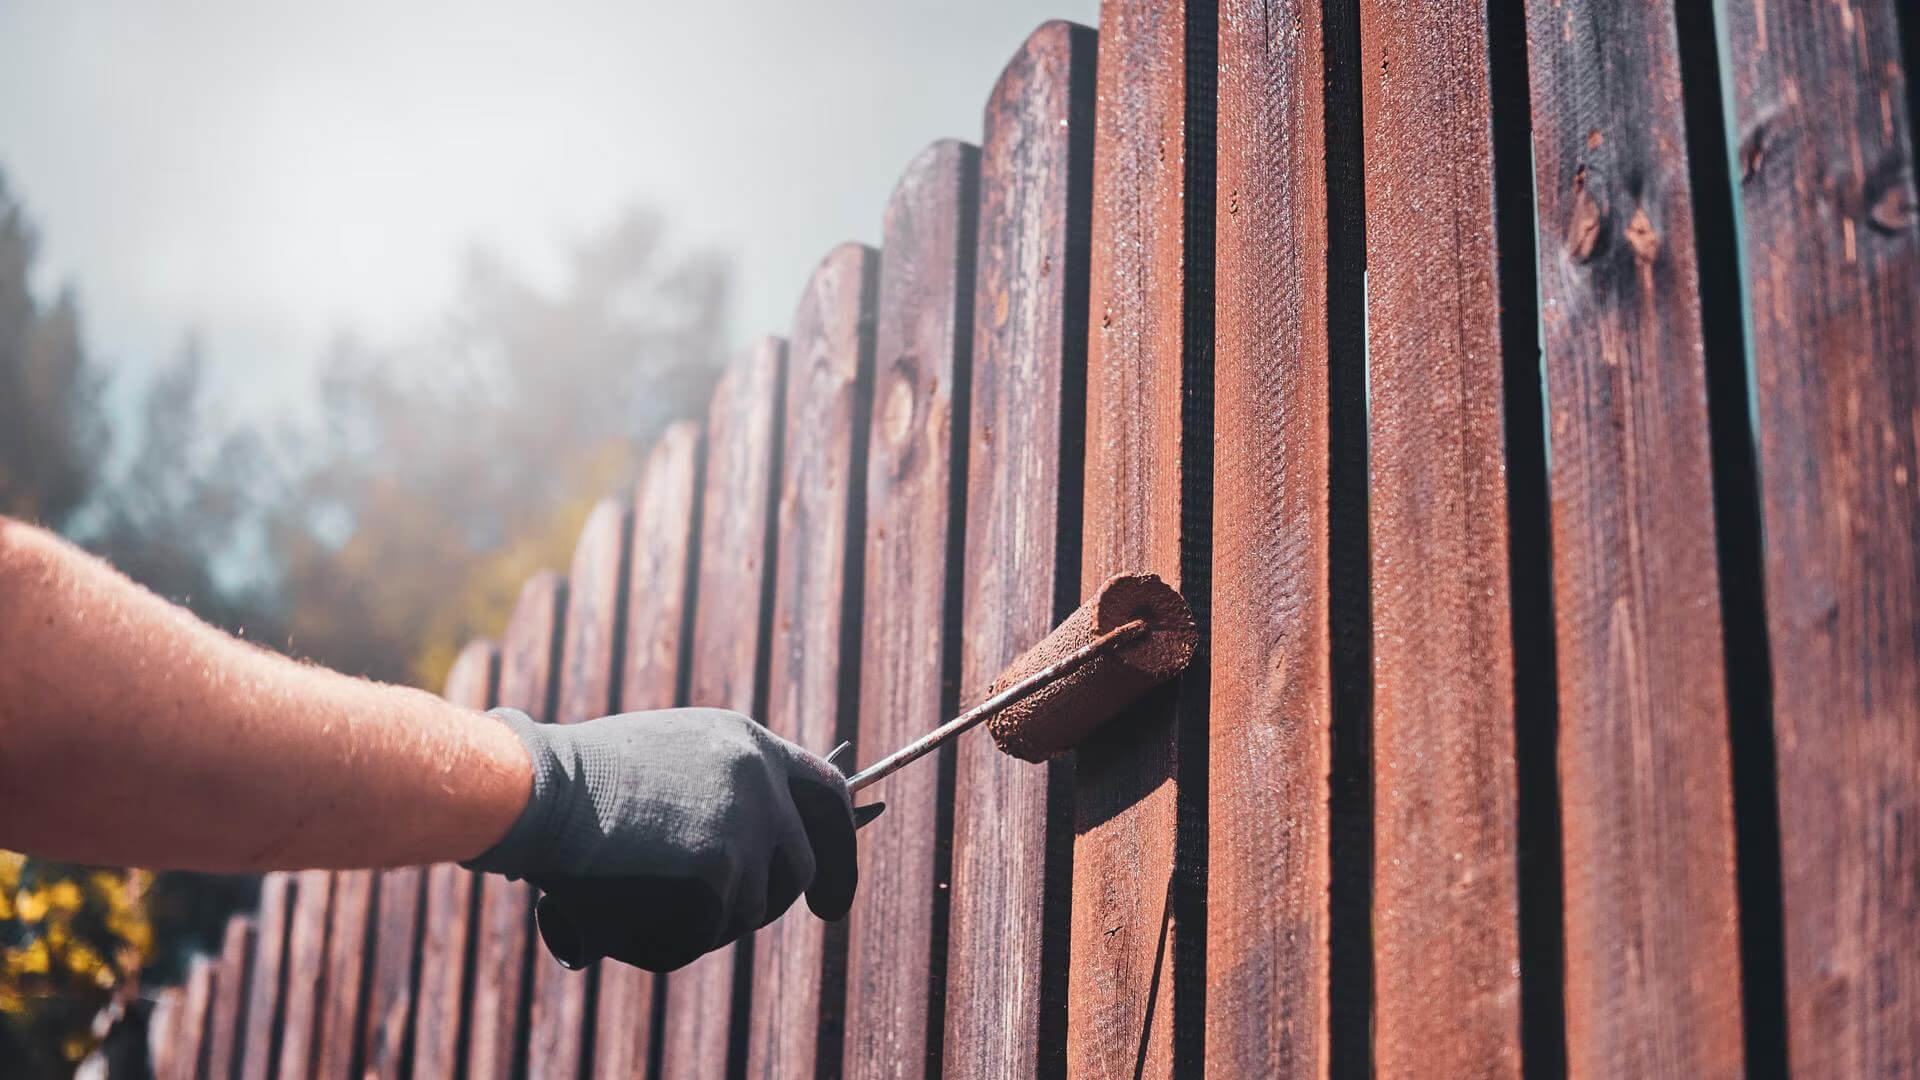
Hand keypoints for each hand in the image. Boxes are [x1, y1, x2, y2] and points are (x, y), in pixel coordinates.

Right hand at [463, 707, 856, 971]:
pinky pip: (713, 927)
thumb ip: (720, 788)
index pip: (826, 794)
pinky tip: (636, 915)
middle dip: (795, 899)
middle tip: (778, 919)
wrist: (539, 788)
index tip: (830, 889)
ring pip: (755, 906)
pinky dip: (678, 936)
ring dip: (716, 920)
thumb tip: (754, 850)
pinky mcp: (720, 865)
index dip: (839, 843)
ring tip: (657, 902)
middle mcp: (760, 776)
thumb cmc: (579, 779)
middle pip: (803, 862)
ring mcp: (745, 820)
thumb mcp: (669, 757)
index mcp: (748, 742)